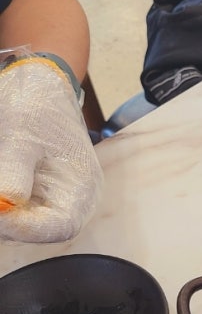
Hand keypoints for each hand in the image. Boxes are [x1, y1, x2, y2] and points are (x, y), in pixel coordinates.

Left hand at [0, 54, 101, 242]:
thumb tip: (8, 203)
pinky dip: (3, 203)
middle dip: (8, 219)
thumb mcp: (22, 134)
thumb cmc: (38, 104)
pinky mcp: (32, 195)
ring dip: (4, 209)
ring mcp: (50, 199)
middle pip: (38, 228)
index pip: (60, 226)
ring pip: (22, 220)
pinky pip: (16, 209)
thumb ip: (15, 170)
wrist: (35, 85)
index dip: (26, 227)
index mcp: (82, 187)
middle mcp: (70, 201)